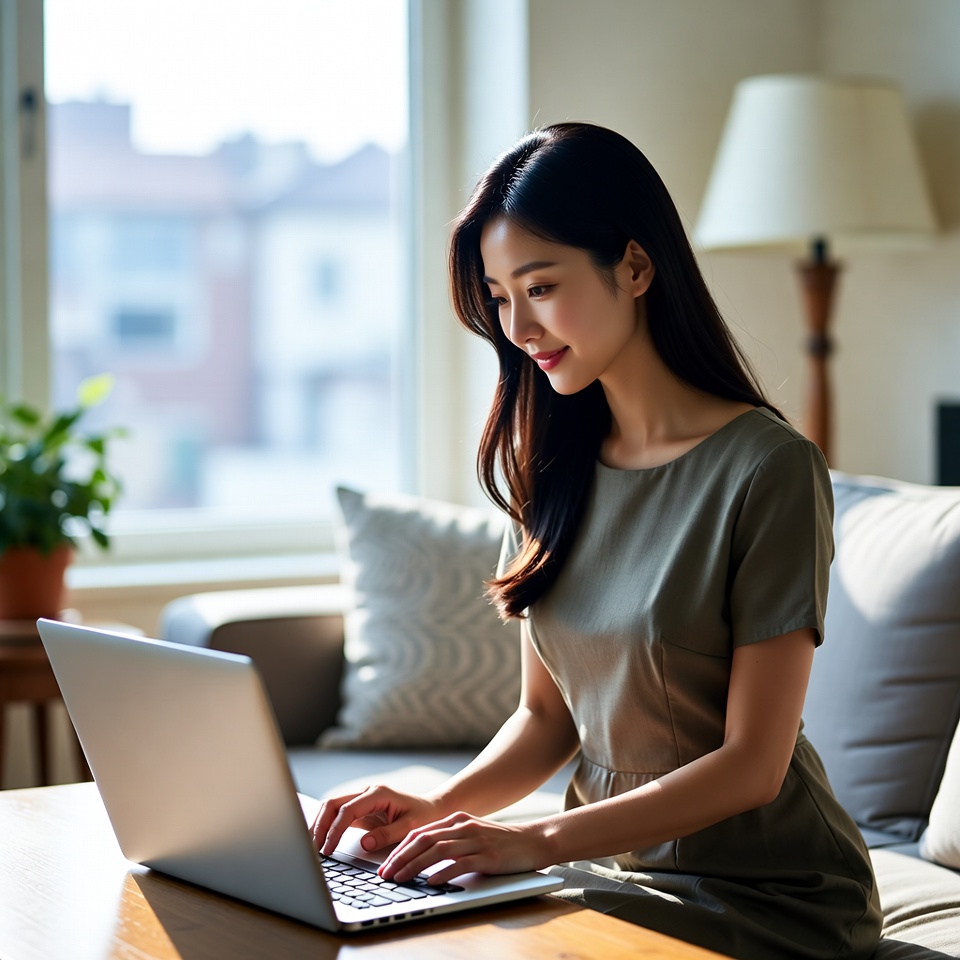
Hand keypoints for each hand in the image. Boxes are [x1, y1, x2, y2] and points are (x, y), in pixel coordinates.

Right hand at [311, 785, 445, 856]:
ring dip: (320, 824)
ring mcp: (362, 801)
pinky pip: (339, 816)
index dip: (334, 830)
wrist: (433, 809)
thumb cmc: (424, 816)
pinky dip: (327, 826)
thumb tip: (364, 843)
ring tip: (312, 846)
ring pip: (332, 808)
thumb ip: (387, 835)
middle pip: (333, 804)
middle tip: (313, 848)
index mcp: (378, 794)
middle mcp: (367, 794)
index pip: (347, 810)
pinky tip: (321, 840)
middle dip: (320, 825)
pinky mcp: (361, 811)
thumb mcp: (410, 828)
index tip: (328, 849)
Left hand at [379, 813, 548, 885]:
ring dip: (415, 865)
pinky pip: (460, 863)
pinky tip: (432, 882)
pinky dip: (443, 872)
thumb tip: (423, 858)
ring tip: (400, 878)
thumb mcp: (472, 835)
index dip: (400, 848)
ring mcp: (475, 840)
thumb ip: (450, 841)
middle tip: (385, 874)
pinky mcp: (487, 855)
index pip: (420, 832)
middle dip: (400, 857)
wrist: (533, 840)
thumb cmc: (501, 842)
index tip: (386, 864)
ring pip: (437, 850)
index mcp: (457, 820)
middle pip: (423, 839)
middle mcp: (463, 827)